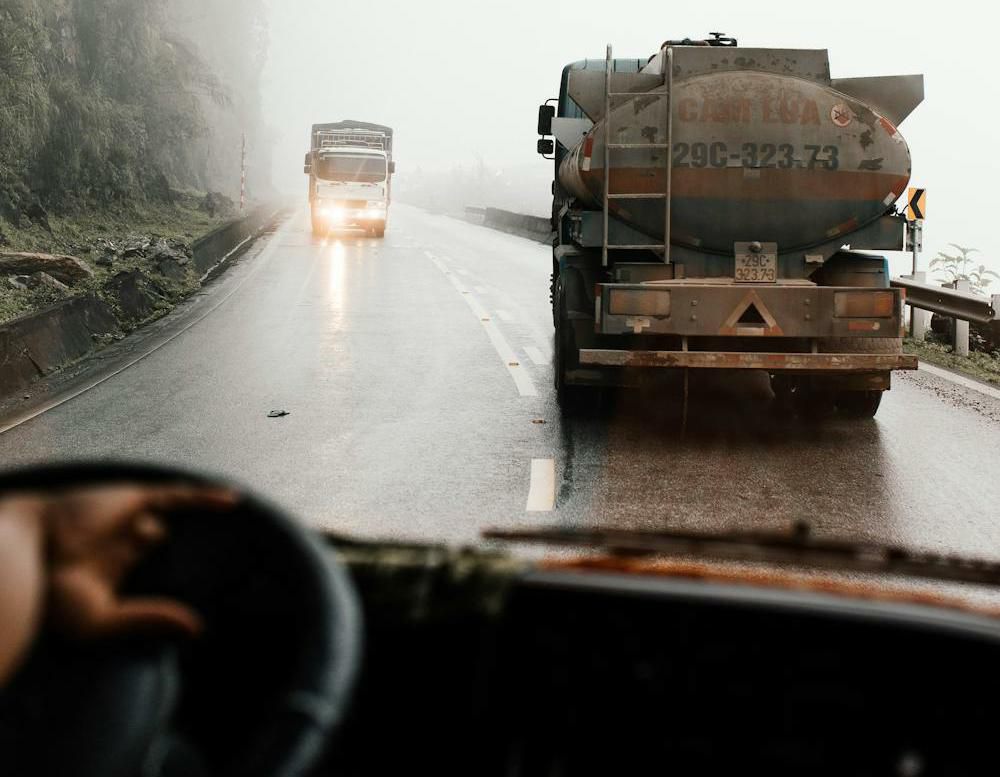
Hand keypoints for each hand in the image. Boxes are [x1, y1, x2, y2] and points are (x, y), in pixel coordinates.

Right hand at [42, 483, 237, 639]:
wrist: (26, 550)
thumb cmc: (50, 592)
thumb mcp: (100, 619)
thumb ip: (147, 620)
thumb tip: (198, 628)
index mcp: (108, 571)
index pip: (146, 572)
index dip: (171, 582)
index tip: (208, 602)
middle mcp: (118, 543)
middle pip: (158, 544)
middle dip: (183, 554)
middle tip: (231, 569)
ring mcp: (127, 520)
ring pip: (166, 523)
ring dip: (191, 529)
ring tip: (235, 539)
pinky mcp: (134, 498)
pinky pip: (178, 497)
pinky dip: (205, 498)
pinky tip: (234, 503)